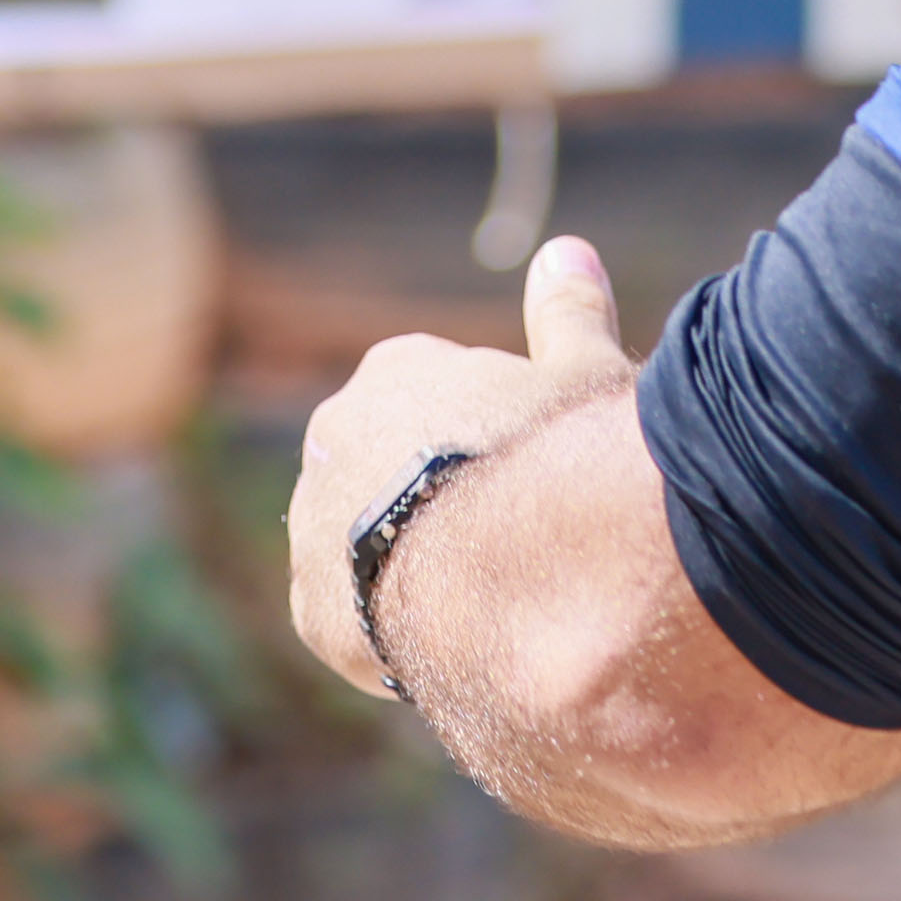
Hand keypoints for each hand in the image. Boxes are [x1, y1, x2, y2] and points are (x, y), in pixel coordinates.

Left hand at [285, 234, 632, 699]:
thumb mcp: (586, 374)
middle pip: (397, 473)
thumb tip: (563, 251)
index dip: (497, 449)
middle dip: (446, 506)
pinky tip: (456, 650)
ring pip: (367, 546)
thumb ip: (568, 315)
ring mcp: (314, 519)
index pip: (442, 404)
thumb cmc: (568, 457)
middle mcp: (337, 432)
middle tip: (517, 549)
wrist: (523, 565)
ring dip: (414, 571)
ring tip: (490, 609)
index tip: (538, 481)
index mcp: (399, 368)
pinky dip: (396, 635)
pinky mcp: (314, 610)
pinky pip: (353, 622)